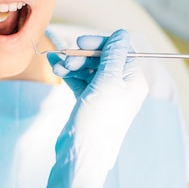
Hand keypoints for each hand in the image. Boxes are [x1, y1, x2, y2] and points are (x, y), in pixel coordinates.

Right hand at [39, 29, 148, 187]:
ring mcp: (105, 94)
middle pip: (102, 58)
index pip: (120, 51)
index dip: (100, 44)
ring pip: (88, 68)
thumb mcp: (107, 82)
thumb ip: (113, 55)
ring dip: (71, 63)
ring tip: (55, 65)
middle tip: (65, 57)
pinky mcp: (89, 101)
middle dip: (82, 55)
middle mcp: (122, 86)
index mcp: (133, 81)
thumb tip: (122, 33)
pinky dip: (68, 72)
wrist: (82, 154)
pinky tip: (55, 68)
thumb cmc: (99, 119)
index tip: (80, 44)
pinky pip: (79, 79)